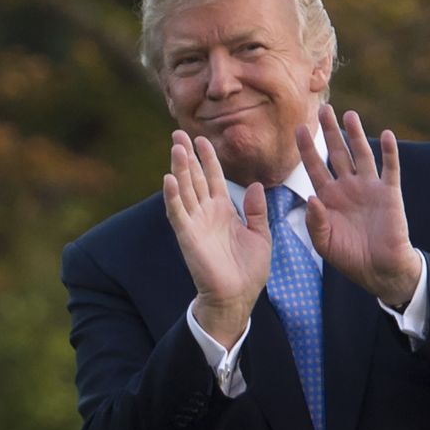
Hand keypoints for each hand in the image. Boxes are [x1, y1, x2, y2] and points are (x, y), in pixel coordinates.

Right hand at [162, 130, 269, 343]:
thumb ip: (256, 211)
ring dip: (178, 168)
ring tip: (175, 147)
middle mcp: (206, 214)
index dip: (207, 159)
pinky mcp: (187, 237)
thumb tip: (256, 186)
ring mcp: (195, 224)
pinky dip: (172, 196)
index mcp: (223, 211)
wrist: (238, 297)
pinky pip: (177, 213)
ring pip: (184, 190)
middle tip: (177, 132)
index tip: (201, 139)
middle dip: (186, 156)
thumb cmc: (249, 271)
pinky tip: (168, 178)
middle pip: (193, 178)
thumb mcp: (260, 235)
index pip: (213, 178)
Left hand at [296, 106, 421, 307]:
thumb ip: (315, 222)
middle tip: (322, 109)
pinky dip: (389, 152)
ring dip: (356, 135)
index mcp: (329, 197)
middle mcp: (348, 187)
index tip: (299, 128)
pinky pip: (390, 168)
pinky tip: (387, 135)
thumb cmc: (349, 257)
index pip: (315, 167)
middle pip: (337, 154)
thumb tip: (311, 198)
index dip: (307, 149)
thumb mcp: (324, 243)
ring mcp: (369, 187)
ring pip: (361, 154)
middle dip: (330, 132)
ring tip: (349, 115)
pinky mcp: (390, 193)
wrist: (379, 269)